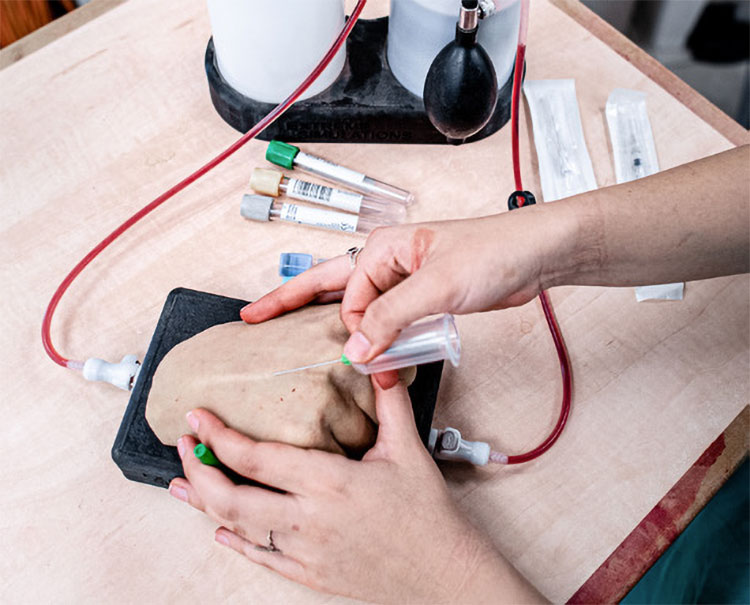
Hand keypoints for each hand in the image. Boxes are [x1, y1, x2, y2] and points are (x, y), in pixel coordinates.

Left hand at [168, 380, 541, 602]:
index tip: (197, 418)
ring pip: (239, 529)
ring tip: (182, 485)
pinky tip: (221, 532)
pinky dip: (235, 542)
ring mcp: (306, 551)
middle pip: (232, 498)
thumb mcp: (408, 450)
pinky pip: (261, 558)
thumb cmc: (427, 514)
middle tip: (182, 448)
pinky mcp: (310, 575)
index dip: (218, 438)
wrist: (444, 575)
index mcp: (330, 482)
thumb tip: (377, 361)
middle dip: (197, 471)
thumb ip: (389, 402)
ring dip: (205, 505)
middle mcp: (310, 519)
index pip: (257, 458)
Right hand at [242, 209, 572, 364]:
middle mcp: (386, 263)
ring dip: (341, 329)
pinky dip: (375, 336)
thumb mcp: (436, 286)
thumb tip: (357, 349)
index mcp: (382, 249)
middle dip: (290, 302)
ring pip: (357, 306)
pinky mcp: (420, 299)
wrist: (532, 257)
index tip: (358, 354)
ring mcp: (402, 282)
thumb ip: (393, 317)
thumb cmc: (491, 253)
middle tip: (255, 318)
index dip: (350, 329)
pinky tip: (368, 351)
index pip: (346, 297)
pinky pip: (386, 319)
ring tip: (306, 345)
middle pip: (327, 287)